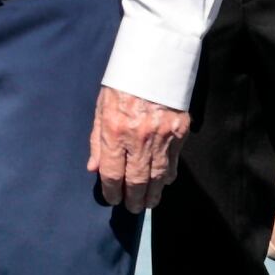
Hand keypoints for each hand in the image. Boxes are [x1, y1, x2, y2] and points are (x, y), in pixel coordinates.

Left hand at [89, 85, 190, 211]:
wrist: (153, 65)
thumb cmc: (120, 86)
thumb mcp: (100, 109)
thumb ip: (97, 141)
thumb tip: (94, 169)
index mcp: (115, 130)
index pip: (113, 172)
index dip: (112, 190)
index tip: (112, 198)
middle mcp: (139, 138)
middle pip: (137, 180)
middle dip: (134, 198)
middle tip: (132, 208)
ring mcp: (162, 137)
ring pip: (158, 177)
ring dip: (153, 194)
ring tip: (148, 204)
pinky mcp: (180, 134)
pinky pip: (173, 164)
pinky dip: (167, 177)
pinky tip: (162, 184)